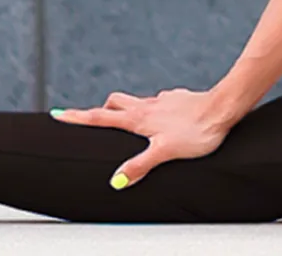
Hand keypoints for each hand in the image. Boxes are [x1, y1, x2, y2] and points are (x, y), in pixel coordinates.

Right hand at [50, 87, 239, 189]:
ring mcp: (162, 101)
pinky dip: (153, 109)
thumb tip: (116, 180)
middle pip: (114, 103)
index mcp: (138, 119)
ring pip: (135, 101)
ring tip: (127, 121)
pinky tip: (165, 119)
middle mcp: (146, 106)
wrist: (224, 108)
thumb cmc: (197, 131)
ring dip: (126, 108)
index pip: (99, 117)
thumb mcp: (164, 152)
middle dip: (100, 109)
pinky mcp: (178, 100)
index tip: (57, 113)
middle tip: (92, 118)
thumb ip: (139, 166)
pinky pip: (159, 102)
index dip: (77, 117)